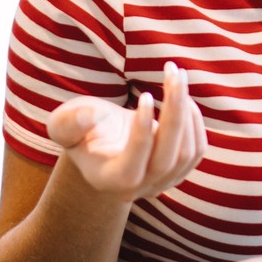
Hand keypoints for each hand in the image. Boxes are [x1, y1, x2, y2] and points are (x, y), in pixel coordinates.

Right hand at [46, 61, 205, 202]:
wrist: (101, 142)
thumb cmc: (80, 130)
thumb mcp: (64, 123)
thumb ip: (69, 122)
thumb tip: (89, 116)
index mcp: (109, 180)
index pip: (132, 167)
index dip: (142, 133)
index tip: (145, 95)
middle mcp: (140, 188)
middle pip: (168, 158)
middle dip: (174, 112)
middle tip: (173, 72)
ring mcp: (163, 182)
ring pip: (188, 153)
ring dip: (187, 110)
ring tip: (176, 76)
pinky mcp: (180, 171)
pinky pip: (197, 150)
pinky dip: (195, 121)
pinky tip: (183, 96)